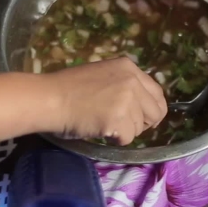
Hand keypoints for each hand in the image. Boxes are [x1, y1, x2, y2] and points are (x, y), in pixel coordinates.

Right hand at [43, 57, 167, 144]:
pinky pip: (128, 138)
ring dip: (125, 131)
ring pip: (140, 127)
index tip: (144, 119)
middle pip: (156, 111)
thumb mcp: (102, 75)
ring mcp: (127, 99)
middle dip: (143, 123)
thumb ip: (123, 84)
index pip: (157, 92)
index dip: (152, 109)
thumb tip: (140, 105)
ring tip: (104, 123)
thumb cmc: (68, 88)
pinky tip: (101, 130)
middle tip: (125, 126)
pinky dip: (116, 139)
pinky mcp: (119, 119)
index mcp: (129, 67)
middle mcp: (132, 81)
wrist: (50, 99)